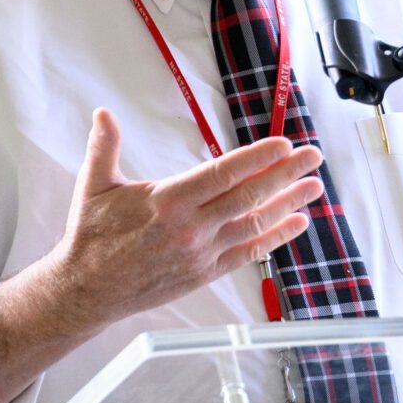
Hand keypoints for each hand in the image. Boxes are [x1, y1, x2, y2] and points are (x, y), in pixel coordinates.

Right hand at [49, 107, 323, 331]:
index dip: (257, 158)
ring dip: (288, 204)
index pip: (223, 174)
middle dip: (286, 174)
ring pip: (255, 224)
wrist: (87, 290)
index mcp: (167, 201)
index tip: (284, 144)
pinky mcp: (205, 273)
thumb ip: (104, 146)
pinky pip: (248, 253)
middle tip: (313, 157)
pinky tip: (297, 223)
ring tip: (314, 186)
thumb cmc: (92, 236)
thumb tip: (104, 113)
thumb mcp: (93, 186)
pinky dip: (276, 238)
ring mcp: (201, 253)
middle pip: (248, 195)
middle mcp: (190, 227)